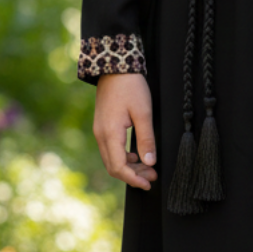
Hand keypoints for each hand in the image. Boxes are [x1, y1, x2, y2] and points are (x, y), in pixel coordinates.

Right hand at [92, 72, 157, 189]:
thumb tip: (150, 162)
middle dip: (133, 175)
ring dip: (130, 166)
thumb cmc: (130, 87)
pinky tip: (137, 155)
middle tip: (152, 176)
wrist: (114, 68)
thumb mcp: (143, 112)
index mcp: (110, 134)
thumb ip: (146, 139)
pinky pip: (111, 149)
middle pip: (114, 166)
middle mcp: (101, 135)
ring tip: (149, 167)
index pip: (118, 167)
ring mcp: (100, 131)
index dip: (133, 179)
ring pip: (112, 159)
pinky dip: (124, 156)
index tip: (148, 183)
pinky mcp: (103, 127)